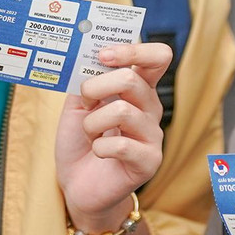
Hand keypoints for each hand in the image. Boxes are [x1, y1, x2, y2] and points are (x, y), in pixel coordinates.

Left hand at [55, 41, 170, 230]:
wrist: (78, 185)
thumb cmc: (80, 142)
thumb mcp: (77, 105)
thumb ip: (85, 80)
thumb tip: (88, 58)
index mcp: (138, 88)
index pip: (157, 57)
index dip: (133, 50)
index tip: (103, 55)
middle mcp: (150, 107)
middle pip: (132, 79)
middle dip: (96, 86)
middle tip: (84, 101)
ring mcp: (153, 135)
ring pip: (122, 111)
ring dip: (92, 122)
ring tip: (89, 133)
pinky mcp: (149, 161)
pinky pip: (121, 145)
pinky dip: (99, 147)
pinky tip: (98, 152)